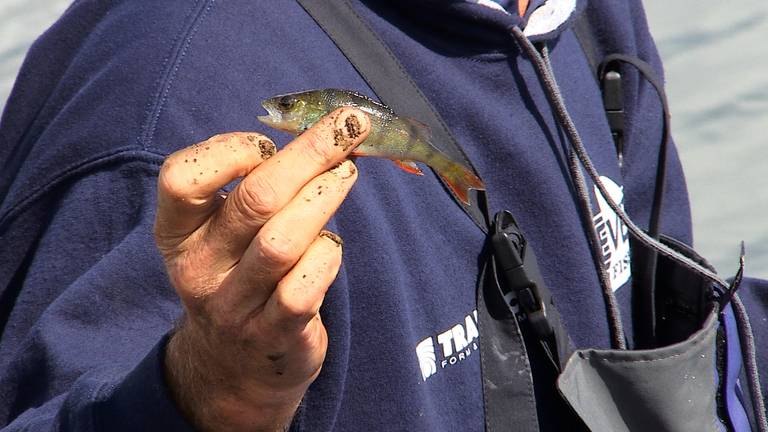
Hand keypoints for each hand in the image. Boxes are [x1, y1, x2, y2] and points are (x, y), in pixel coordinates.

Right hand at [154, 108, 369, 430]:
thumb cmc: (238, 274)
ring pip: (283, 241)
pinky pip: (306, 286)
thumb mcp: (223, 233)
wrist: (234, 364)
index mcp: (178, 233)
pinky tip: (331, 242)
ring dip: (325, 197)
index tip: (267, 142)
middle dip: (308, 153)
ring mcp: (234, 306)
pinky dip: (327, 253)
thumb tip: (322, 134)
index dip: (229, 149)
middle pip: (253, 200)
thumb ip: (254, 187)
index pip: (180, 179)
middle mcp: (198, 269)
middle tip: (349, 126)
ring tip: (347, 173)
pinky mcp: (274, 333)